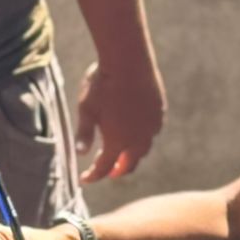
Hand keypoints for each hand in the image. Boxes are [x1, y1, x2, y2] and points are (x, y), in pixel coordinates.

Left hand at [77, 57, 165, 183]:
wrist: (128, 61)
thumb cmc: (102, 84)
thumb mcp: (86, 109)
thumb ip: (84, 134)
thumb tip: (80, 154)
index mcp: (117, 142)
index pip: (103, 168)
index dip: (93, 176)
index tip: (84, 179)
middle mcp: (137, 139)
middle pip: (128, 164)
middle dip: (116, 170)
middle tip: (108, 170)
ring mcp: (152, 127)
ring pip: (143, 149)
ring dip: (131, 154)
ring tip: (122, 150)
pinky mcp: (160, 112)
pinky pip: (152, 131)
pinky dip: (142, 136)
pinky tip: (135, 129)